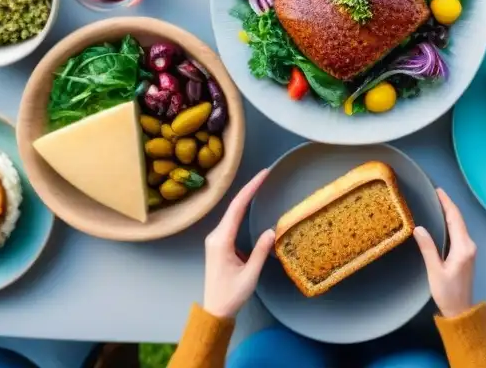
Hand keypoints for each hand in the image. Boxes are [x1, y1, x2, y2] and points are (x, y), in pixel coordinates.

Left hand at [202, 169, 274, 318]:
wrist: (214, 311)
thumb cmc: (231, 295)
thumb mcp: (249, 275)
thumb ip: (260, 252)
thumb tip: (271, 230)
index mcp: (221, 241)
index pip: (237, 208)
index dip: (250, 189)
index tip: (262, 175)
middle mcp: (215, 236)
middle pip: (233, 207)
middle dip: (249, 189)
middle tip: (265, 174)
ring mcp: (215, 240)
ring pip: (232, 214)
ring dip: (245, 199)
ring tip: (260, 185)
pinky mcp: (218, 244)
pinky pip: (231, 223)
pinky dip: (242, 211)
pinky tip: (251, 205)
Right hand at [413, 188, 476, 317]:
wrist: (460, 311)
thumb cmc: (447, 293)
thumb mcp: (435, 271)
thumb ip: (428, 248)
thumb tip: (419, 228)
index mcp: (463, 247)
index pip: (455, 219)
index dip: (447, 203)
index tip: (438, 191)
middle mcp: (469, 246)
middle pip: (458, 220)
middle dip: (448, 205)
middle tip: (435, 193)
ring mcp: (469, 250)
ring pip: (459, 226)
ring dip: (449, 213)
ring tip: (436, 203)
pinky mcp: (466, 254)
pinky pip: (459, 233)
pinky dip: (451, 223)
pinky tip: (442, 221)